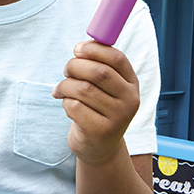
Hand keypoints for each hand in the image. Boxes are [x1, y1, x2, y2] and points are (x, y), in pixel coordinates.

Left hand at [53, 40, 140, 166]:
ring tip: (61, 89)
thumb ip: (98, 66)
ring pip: (83, 89)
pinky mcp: (101, 131)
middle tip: (66, 70)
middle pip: (98, 72)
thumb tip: (82, 46)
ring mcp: (118, 117)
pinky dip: (65, 102)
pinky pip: (75, 106)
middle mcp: (130, 100)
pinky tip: (67, 105)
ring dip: (65, 85)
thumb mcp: (105, 88)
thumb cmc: (98, 109)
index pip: (117, 58)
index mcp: (132, 84)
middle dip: (75, 66)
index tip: (77, 49)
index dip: (94, 50)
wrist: (99, 147)